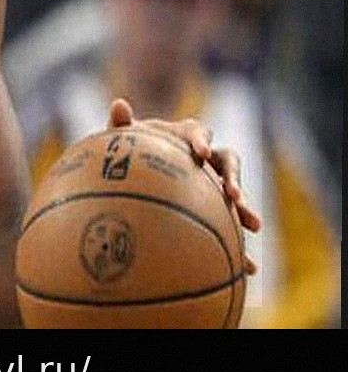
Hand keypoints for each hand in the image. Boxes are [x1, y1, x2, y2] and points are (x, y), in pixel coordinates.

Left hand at [108, 99, 261, 274]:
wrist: (134, 171)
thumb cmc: (128, 149)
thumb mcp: (122, 138)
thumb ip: (121, 124)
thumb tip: (118, 103)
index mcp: (185, 136)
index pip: (198, 133)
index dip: (201, 140)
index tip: (201, 152)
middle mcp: (205, 158)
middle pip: (228, 163)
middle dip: (234, 178)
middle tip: (235, 196)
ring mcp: (212, 182)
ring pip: (235, 193)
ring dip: (245, 208)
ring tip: (253, 226)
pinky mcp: (214, 207)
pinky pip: (229, 226)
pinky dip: (239, 245)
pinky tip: (248, 268)